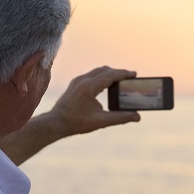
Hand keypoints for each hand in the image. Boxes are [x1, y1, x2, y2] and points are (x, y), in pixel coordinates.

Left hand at [0, 66, 139, 164]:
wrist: (56, 123)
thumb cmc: (76, 123)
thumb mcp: (101, 122)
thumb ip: (120, 118)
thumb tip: (137, 116)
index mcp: (89, 87)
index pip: (110, 75)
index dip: (124, 74)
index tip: (135, 74)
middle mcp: (82, 80)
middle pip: (105, 70)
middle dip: (118, 72)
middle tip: (130, 78)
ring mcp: (77, 81)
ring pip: (98, 71)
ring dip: (110, 74)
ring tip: (121, 80)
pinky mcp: (75, 83)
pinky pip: (92, 75)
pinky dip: (102, 77)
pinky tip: (107, 84)